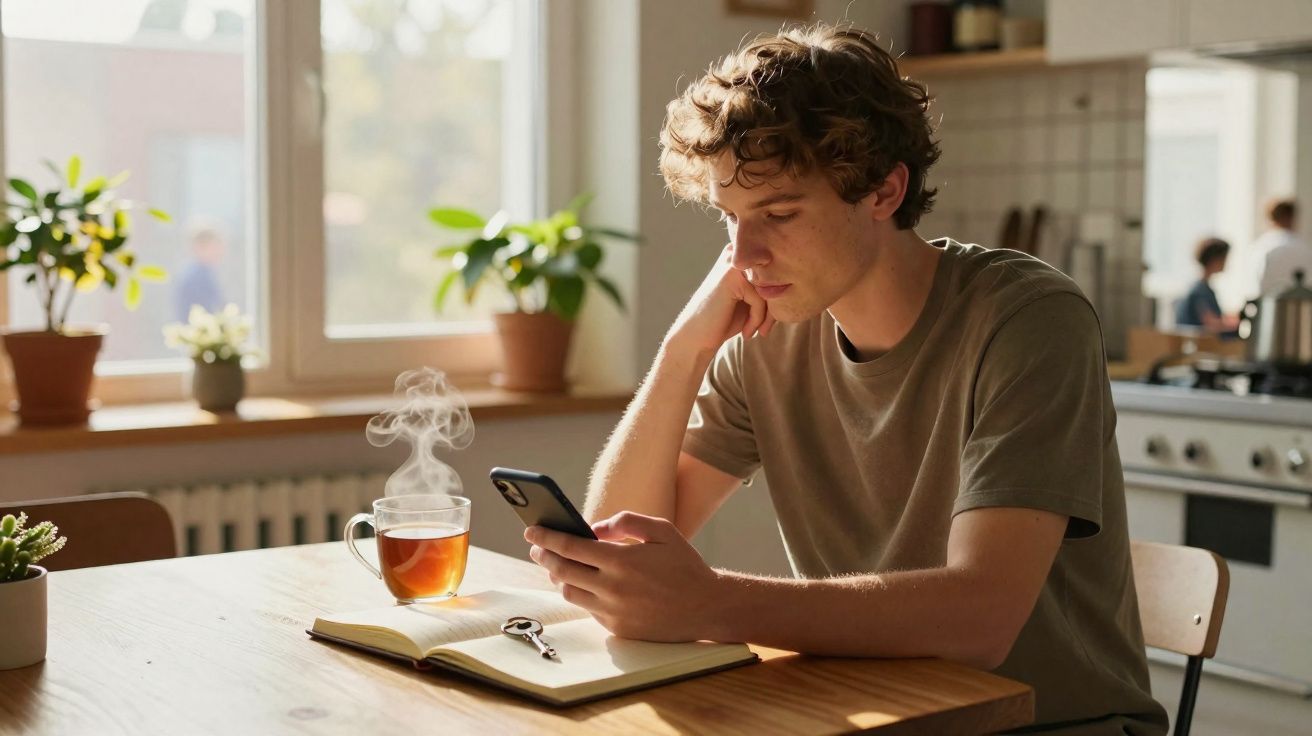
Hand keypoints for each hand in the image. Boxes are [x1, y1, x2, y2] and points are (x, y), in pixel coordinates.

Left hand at [525, 512, 724, 641]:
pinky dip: (580, 593)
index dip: (546, 537)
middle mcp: (613, 588)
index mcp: (622, 560)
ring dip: (558, 577)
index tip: (531, 530)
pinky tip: (581, 583)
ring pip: (569, 593)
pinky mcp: (617, 628)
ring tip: (556, 565)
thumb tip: (593, 528)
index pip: (570, 547)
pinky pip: (588, 609)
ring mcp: (613, 611)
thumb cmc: (684, 565)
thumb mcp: (661, 530)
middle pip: (561, 571)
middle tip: (536, 547)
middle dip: (543, 556)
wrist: (707, 607)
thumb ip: (625, 522)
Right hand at [665, 244, 775, 358]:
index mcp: (741, 257)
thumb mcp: (752, 302)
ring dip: (766, 316)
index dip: (776, 299)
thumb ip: (770, 288)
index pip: (772, 274)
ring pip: (769, 289)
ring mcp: (733, 262)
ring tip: (756, 331)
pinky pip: (760, 299)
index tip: (769, 323)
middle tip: (766, 330)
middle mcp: (736, 254)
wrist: (697, 337)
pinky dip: (756, 319)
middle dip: (774, 308)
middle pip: (773, 279)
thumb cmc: (725, 320)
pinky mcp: (732, 275)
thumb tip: (799, 282)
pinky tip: (746, 331)